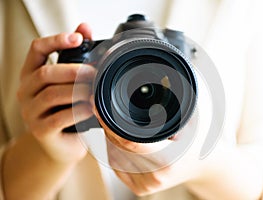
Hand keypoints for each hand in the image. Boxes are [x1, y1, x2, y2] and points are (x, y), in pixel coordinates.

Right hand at [17, 23, 95, 163]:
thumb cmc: (67, 110)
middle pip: (45, 73)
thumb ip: (75, 57)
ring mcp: (31, 112)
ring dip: (77, 90)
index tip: (78, 37)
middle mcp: (26, 91)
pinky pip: (59, 118)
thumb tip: (86, 28)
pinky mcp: (41, 130)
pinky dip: (78, 111)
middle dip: (73, 70)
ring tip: (94, 90)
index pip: (36, 49)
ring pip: (51, 94)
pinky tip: (91, 109)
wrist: (61, 145)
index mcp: (32, 75)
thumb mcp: (69, 84)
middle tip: (95, 72)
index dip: (56, 40)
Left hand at [93, 113, 196, 195]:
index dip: (110, 123)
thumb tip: (158, 82)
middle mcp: (154, 176)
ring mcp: (145, 185)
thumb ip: (176, 103)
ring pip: (114, 154)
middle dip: (109, 125)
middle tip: (106, 106)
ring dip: (111, 136)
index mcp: (168, 159)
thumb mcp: (193, 117)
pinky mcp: (139, 188)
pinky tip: (125, 139)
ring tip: (123, 123)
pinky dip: (115, 148)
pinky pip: (117, 164)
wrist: (204, 166)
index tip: (99, 106)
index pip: (129, 141)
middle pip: (118, 146)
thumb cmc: (199, 139)